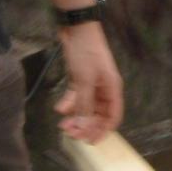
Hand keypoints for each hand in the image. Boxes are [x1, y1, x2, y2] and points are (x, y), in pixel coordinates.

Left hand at [54, 23, 122, 142]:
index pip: (112, 117)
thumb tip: (82, 126)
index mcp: (112, 90)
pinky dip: (68, 104)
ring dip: (75, 117)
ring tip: (62, 125)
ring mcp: (91, 84)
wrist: (77, 28)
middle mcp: (104, 90)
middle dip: (85, 126)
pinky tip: (59, 108)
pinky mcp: (80, 79)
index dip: (102, 131)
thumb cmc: (86, 53)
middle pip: (97, 115)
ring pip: (85, 107)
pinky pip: (75, 97)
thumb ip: (83, 105)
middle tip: (70, 135)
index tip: (89, 142)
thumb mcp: (84, 80)